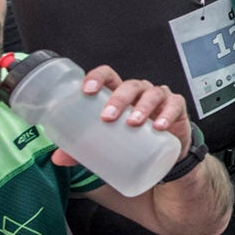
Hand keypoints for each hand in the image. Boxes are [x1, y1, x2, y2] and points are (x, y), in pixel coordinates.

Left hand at [51, 65, 187, 168]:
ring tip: (133, 123)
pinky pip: (174, 105)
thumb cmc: (131, 140)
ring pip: (152, 93)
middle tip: (107, 117)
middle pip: (129, 85)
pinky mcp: (177, 109)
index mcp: (118, 94)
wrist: (162, 157)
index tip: (86, 90)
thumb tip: (57, 158)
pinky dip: (168, 114)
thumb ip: (83, 148)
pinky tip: (160, 126)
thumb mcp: (106, 143)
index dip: (97, 78)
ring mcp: (159, 99)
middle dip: (118, 98)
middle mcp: (139, 92)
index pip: (108, 76)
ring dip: (142, 106)